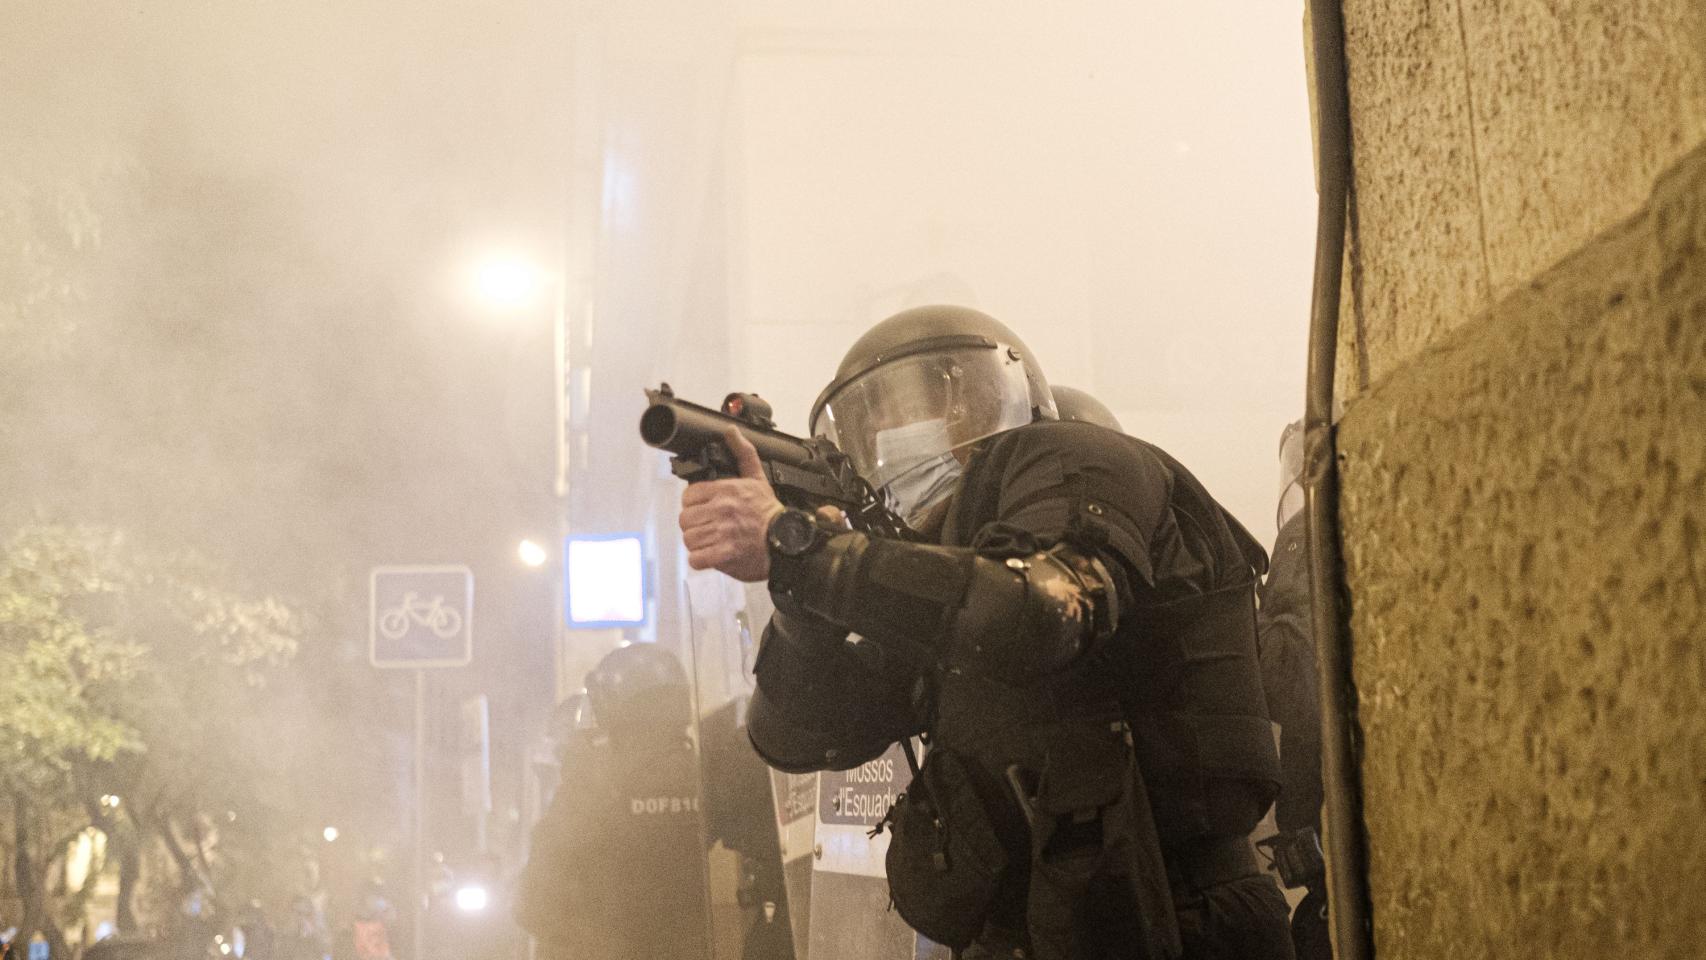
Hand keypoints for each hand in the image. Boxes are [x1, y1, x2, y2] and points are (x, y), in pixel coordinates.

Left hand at [679, 427, 784, 581]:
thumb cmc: (769, 512)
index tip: (703, 509)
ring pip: (689, 538)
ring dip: (698, 543)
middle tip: (707, 527)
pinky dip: (701, 560)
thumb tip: (731, 431)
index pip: (688, 496)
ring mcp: (722, 534)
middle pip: (685, 519)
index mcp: (726, 490)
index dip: (694, 504)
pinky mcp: (724, 555)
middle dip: (694, 525)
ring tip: (710, 542)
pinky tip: (711, 555)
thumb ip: (743, 453)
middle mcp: (722, 510)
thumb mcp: (757, 478)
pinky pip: (696, 559)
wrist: (787, 542)